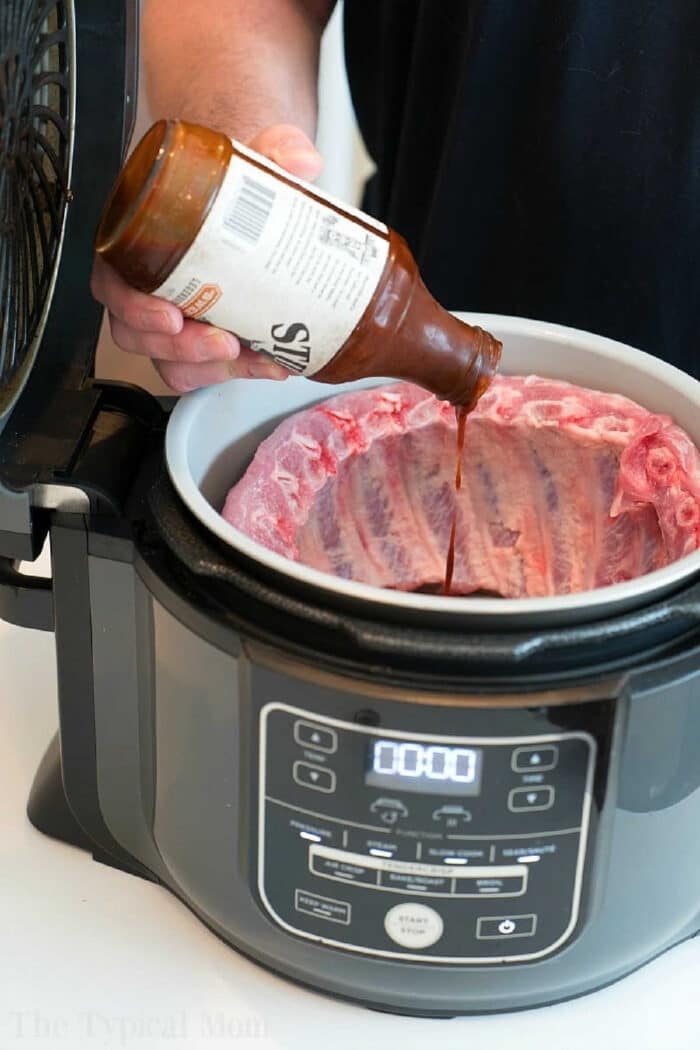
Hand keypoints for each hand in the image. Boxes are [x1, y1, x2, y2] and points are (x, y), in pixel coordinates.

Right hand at [91, 124, 323, 392]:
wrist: (253, 198)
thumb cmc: (231, 184)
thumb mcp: (251, 158)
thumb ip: (276, 150)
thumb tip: (301, 161)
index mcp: (137, 238)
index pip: (113, 282)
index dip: (135, 307)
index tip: (172, 317)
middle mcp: (145, 283)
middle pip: (139, 334)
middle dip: (181, 349)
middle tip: (223, 344)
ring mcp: (172, 316)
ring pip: (169, 360)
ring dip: (210, 368)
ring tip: (254, 358)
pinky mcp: (200, 338)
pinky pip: (202, 369)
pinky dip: (235, 372)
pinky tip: (268, 362)